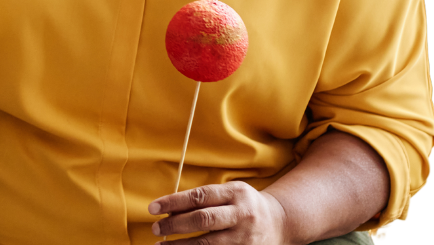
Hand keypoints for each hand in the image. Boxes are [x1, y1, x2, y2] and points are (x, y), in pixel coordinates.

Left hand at [149, 181, 288, 243]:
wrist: (281, 222)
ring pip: (209, 244)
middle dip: (175, 225)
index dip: (173, 202)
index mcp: (235, 193)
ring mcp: (245, 237)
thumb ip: (203, 199)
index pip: (199, 196)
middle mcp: (242, 214)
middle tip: (155, 228)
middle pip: (203, 220)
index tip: (153, 208)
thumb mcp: (229, 193)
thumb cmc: (245, 204)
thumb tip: (169, 209)